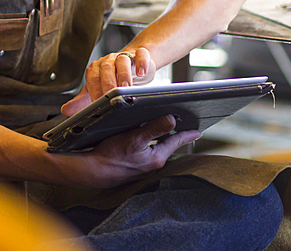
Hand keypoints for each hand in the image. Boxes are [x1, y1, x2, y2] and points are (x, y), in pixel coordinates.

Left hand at [60, 47, 155, 115]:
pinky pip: (141, 55)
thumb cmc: (112, 78)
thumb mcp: (96, 89)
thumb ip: (82, 101)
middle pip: (106, 69)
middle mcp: (108, 61)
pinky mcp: (140, 55)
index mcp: (96, 69)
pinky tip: (141, 73)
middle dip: (108, 82)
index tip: (97, 103)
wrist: (132, 63)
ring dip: (124, 74)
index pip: (92, 78)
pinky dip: (141, 63)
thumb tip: (65, 110)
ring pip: (122, 62)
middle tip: (111, 95)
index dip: (94, 90)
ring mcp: (124, 57)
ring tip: (126, 87)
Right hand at [63, 114, 201, 188]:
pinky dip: (150, 143)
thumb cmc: (111, 156)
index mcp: (156, 158)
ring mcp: (143, 166)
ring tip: (167, 130)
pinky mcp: (133, 165)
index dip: (187, 135)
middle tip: (185, 127)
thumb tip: (172, 120)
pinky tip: (144, 138)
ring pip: (157, 148)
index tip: (198, 131)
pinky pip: (147, 151)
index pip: (176, 142)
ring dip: (162, 139)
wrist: (93, 170)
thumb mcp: (134, 138)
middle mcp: (152, 163)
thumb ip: (154, 128)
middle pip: (168, 145)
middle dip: (176, 136)